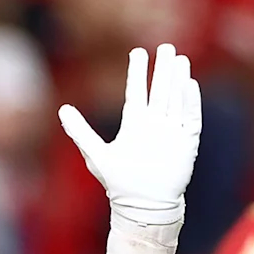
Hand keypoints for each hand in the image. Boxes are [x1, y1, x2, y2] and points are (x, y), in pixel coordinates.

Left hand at [59, 43, 201, 226]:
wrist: (143, 205)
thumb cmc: (119, 183)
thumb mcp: (96, 154)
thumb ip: (80, 131)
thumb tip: (62, 109)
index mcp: (134, 124)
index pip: (137, 92)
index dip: (138, 73)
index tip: (138, 53)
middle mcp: (154, 124)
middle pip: (159, 90)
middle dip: (162, 69)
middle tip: (166, 47)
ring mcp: (171, 131)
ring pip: (175, 98)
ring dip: (177, 79)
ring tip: (178, 59)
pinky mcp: (187, 141)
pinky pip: (191, 116)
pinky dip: (190, 101)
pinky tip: (189, 83)